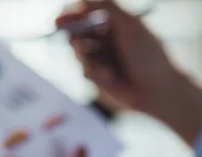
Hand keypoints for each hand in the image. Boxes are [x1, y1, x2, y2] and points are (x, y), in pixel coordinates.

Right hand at [57, 0, 201, 143]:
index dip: (71, 15)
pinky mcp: (98, 77)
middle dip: (74, 38)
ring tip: (104, 68)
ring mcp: (101, 58)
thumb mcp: (129, 25)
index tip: (59, 19)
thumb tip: (82, 1)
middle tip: (77, 43)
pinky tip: (111, 78)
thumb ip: (106, 8)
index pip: (87, 13)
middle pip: (77, 33)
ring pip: (79, 55)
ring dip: (89, 61)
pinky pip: (85, 72)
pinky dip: (97, 74)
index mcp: (115, 23)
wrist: (156, 90)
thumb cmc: (148, 56)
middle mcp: (106, 40)